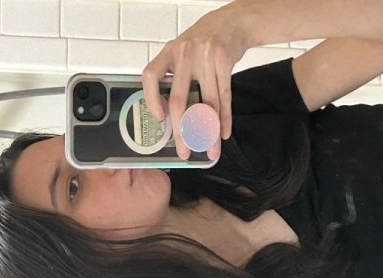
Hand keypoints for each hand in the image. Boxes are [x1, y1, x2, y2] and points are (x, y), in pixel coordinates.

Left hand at [142, 4, 249, 159]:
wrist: (232, 22)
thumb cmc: (204, 43)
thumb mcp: (181, 52)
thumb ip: (173, 77)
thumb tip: (169, 115)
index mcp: (168, 52)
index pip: (150, 76)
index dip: (151, 99)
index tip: (159, 118)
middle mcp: (184, 53)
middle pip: (178, 100)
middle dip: (182, 131)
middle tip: (184, 150)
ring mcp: (205, 57)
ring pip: (206, 103)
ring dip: (209, 131)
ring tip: (210, 148)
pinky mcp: (224, 61)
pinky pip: (224, 98)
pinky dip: (224, 119)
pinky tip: (223, 133)